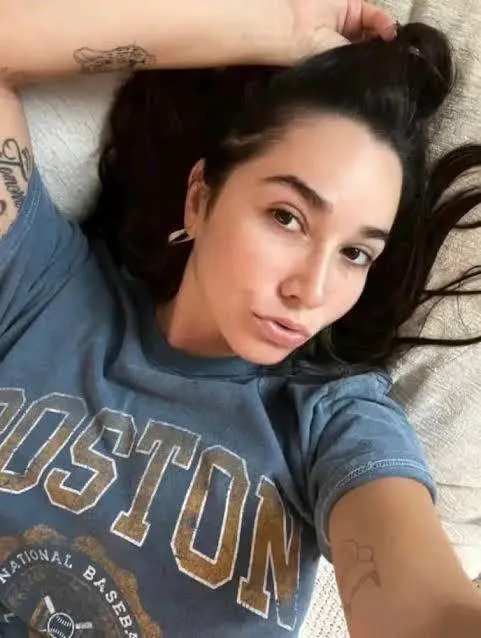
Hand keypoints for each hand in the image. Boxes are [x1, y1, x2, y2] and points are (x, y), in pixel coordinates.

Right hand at [261, 0, 396, 63]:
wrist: (296, 28)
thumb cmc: (309, 56)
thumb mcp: (342, 67)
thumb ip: (363, 65)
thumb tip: (386, 70)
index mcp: (340, 64)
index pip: (365, 64)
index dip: (379, 65)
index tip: (390, 69)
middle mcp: (344, 45)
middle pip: (373, 46)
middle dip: (384, 51)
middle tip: (393, 57)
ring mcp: (350, 25)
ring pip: (376, 29)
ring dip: (386, 36)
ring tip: (389, 44)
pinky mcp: (353, 8)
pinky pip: (375, 15)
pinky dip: (384, 22)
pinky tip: (388, 31)